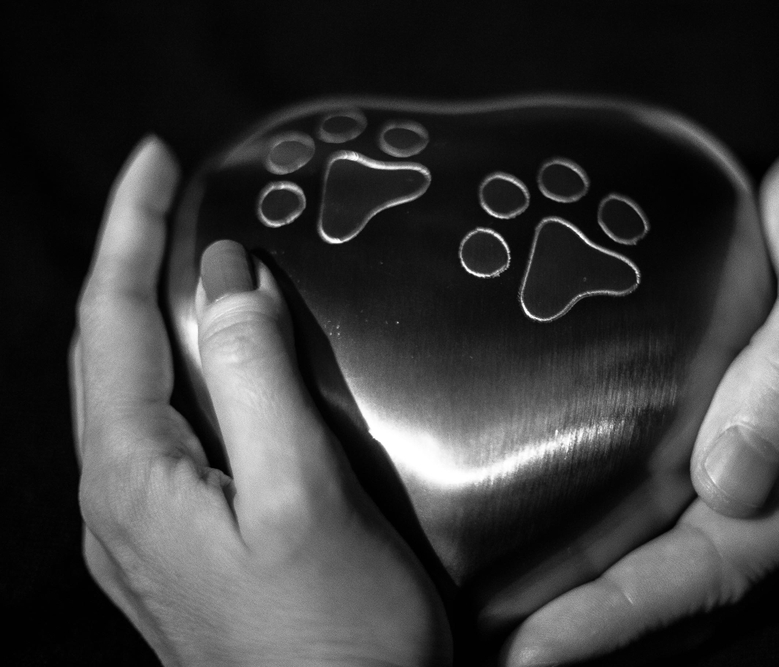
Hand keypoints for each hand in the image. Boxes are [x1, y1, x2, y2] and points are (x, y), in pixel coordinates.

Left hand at [72, 137, 450, 665]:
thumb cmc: (334, 637)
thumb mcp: (303, 500)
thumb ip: (258, 384)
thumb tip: (229, 281)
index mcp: (132, 479)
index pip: (111, 323)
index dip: (126, 232)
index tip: (155, 160)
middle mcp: (116, 501)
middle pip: (105, 351)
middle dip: (125, 260)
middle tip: (164, 194)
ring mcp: (142, 529)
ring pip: (130, 392)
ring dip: (148, 313)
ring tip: (180, 258)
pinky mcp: (179, 546)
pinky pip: (160, 432)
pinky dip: (176, 370)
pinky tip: (211, 362)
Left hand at [503, 127, 778, 664]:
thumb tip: (735, 483)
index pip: (721, 567)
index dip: (626, 613)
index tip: (538, 649)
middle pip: (696, 591)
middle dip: (597, 631)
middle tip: (500, 652)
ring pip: (690, 571)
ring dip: (605, 607)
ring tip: (515, 624)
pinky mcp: (759, 444)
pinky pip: (689, 522)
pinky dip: (628, 555)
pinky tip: (571, 554)